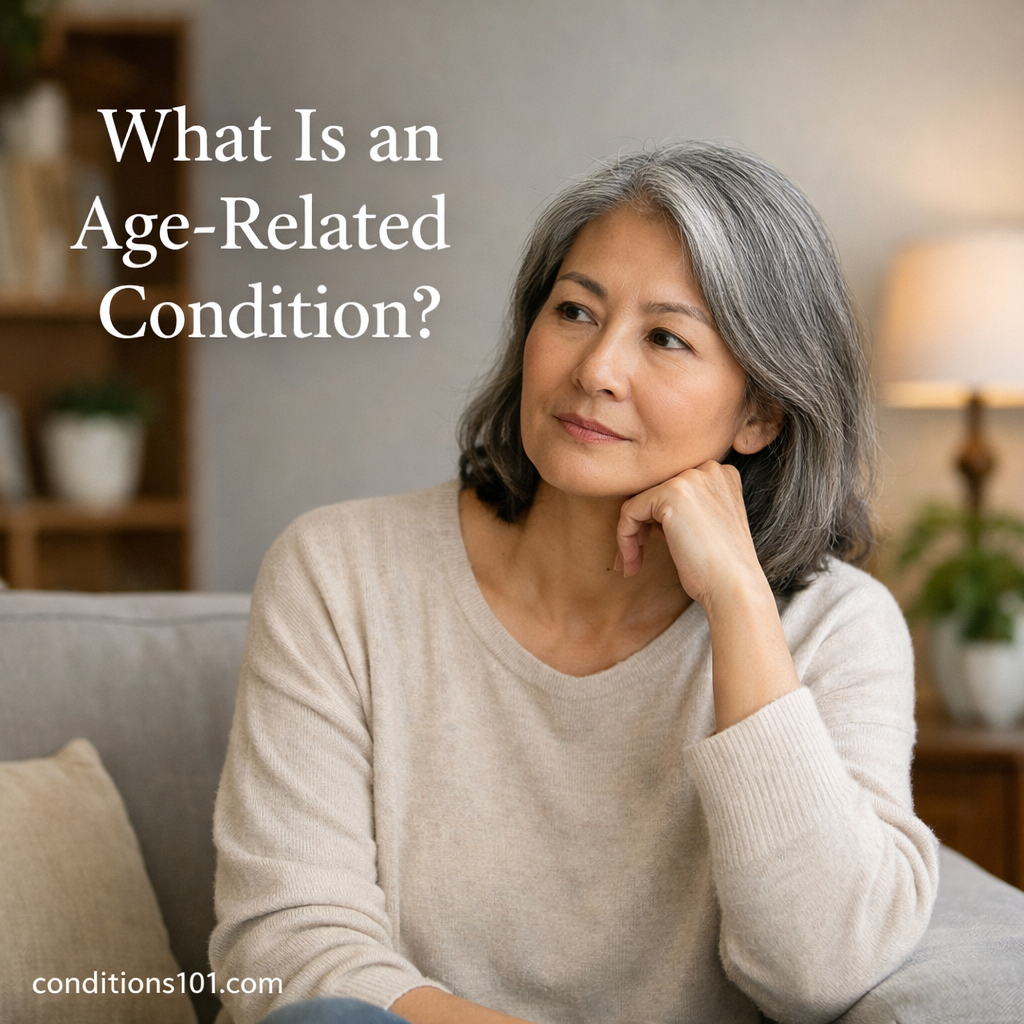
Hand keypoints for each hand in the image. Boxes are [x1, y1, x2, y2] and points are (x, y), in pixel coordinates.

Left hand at [614, 461, 764, 606]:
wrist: (734, 587)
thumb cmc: (719, 568)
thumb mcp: (703, 529)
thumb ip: (680, 513)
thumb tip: (645, 516)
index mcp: (721, 475)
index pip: (672, 490)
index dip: (656, 520)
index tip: (649, 547)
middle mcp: (708, 469)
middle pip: (655, 492)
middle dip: (640, 526)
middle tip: (632, 558)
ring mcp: (691, 477)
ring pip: (639, 501)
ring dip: (629, 535)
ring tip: (631, 564)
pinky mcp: (672, 492)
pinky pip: (630, 511)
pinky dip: (625, 538)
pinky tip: (632, 562)